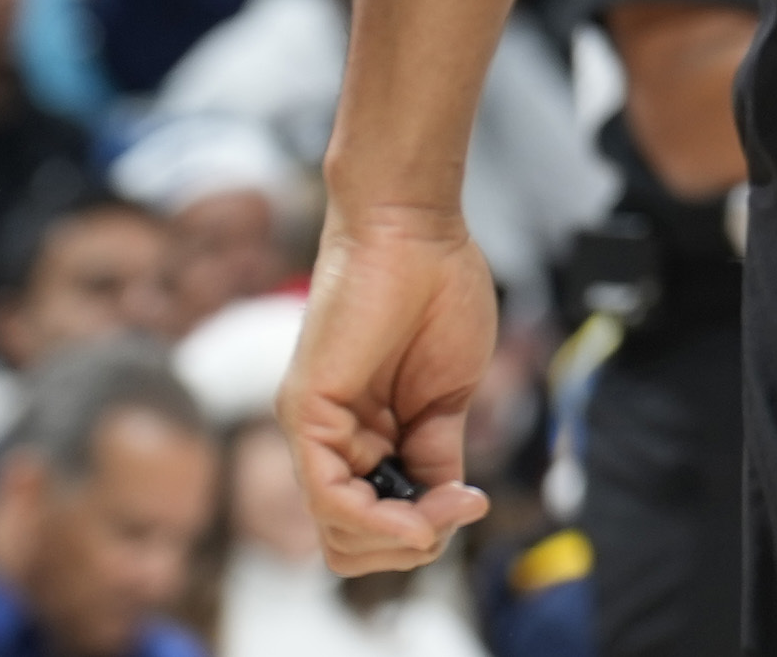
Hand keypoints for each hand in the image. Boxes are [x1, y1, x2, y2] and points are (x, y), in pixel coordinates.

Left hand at [276, 203, 496, 573]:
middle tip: (458, 510)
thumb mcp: (448, 395)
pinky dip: (376, 521)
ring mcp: (313, 430)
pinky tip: (420, 518)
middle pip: (350, 542)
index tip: (471, 502)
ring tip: (447, 510)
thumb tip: (446, 504)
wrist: (416, 229)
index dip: (423, 532)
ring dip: (400, 539)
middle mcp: (330, 441)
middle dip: (409, 547)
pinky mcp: (306, 413)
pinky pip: (329, 496)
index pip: (375, 522)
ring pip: (337, 532)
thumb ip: (438, 452)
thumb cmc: (438, 291)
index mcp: (366, 437)